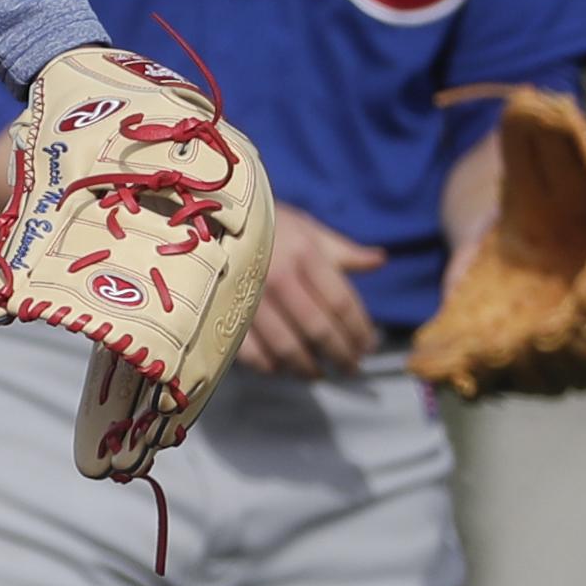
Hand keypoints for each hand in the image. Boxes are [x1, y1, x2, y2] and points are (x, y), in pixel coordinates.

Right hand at [239, 203, 384, 378]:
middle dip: (341, 355)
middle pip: (319, 330)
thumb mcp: (305, 227)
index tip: (369, 346)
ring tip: (317, 372)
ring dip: (307, 367)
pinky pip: (250, 351)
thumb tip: (380, 261)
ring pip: (287, 346)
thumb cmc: (263, 222)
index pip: (343, 304)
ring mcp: (249, 296)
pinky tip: (279, 368)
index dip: (361, 331)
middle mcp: (279, 276)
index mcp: (305, 254)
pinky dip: (269, 366)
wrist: (205, 213)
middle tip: (351, 367)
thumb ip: (342, 250)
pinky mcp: (223, 310)